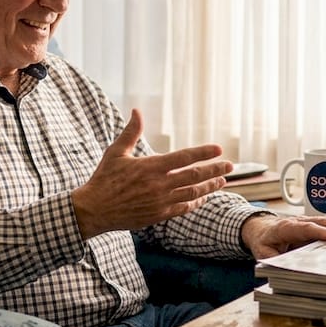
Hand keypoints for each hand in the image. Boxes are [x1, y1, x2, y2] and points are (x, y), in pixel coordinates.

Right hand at [72, 109, 232, 238]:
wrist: (95, 210)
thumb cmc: (104, 178)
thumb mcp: (116, 152)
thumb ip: (131, 132)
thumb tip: (136, 111)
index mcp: (150, 167)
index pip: (184, 157)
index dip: (203, 152)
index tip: (219, 149)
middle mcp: (159, 185)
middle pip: (194, 176)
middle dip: (215, 169)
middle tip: (230, 165)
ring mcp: (160, 202)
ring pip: (192, 193)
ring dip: (209, 186)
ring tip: (222, 180)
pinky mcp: (158, 215)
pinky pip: (183, 208)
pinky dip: (195, 202)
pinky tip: (203, 197)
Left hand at [240, 213, 325, 259]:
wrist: (260, 227)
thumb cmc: (263, 241)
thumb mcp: (263, 254)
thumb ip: (272, 261)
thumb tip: (284, 270)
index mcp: (285, 228)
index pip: (305, 228)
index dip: (320, 231)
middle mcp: (299, 221)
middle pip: (322, 221)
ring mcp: (309, 221)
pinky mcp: (316, 223)